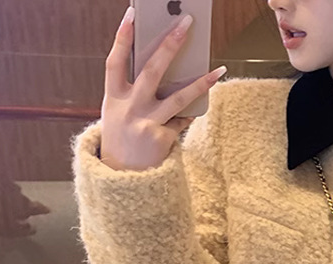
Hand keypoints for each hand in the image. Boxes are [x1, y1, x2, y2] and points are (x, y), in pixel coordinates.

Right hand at [100, 7, 226, 171]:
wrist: (123, 178)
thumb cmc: (121, 138)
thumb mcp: (117, 112)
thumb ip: (133, 91)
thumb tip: (164, 68)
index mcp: (112, 97)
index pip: (115, 60)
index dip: (122, 37)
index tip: (132, 14)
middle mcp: (129, 108)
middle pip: (152, 70)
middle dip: (170, 44)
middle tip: (186, 24)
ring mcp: (147, 123)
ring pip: (178, 97)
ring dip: (201, 83)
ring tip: (219, 70)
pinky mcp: (163, 138)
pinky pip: (182, 120)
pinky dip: (189, 114)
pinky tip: (196, 109)